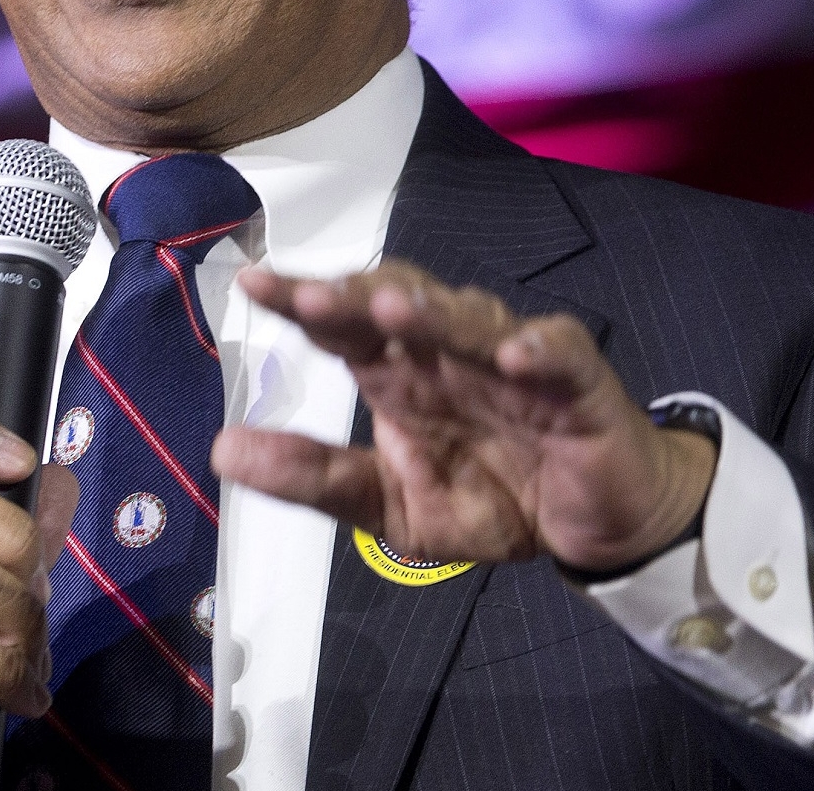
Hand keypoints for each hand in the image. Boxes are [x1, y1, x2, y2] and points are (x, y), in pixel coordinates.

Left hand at [212, 262, 713, 572]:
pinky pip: (558, 356)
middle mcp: (450, 351)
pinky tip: (511, 355)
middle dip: (357, 296)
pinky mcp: (577, 383)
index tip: (252, 283)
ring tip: (398, 310)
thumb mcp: (391, 506)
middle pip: (401, 302)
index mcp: (401, 374)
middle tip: (311, 297)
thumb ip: (315, 477)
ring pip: (472, 318)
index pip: (344, 323)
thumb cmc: (495, 500)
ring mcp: (513, 358)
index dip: (301, 301)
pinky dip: (535, 351)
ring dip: (437, 313)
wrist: (592, 529)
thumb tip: (222, 448)